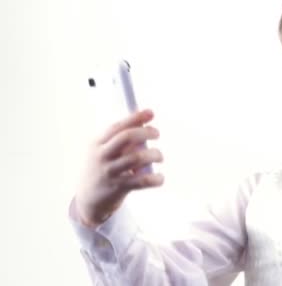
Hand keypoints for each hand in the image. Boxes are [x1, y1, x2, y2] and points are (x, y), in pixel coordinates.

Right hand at [74, 109, 163, 227]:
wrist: (88, 201)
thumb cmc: (103, 169)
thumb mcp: (103, 152)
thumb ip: (120, 139)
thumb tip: (144, 120)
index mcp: (97, 144)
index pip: (117, 126)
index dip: (135, 118)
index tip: (150, 113)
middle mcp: (102, 156)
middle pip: (126, 137)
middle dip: (146, 132)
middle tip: (157, 134)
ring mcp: (109, 172)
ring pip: (137, 157)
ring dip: (154, 154)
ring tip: (159, 157)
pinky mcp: (118, 188)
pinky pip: (142, 181)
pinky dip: (155, 178)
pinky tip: (159, 177)